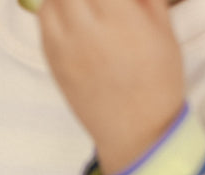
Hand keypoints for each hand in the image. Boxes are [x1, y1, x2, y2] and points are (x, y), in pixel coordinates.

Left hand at [38, 0, 184, 174]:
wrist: (136, 131)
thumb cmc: (157, 79)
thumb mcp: (161, 24)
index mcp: (118, 12)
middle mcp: (84, 25)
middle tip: (100, 2)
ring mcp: (63, 44)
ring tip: (84, 5)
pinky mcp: (52, 60)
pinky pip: (43, 19)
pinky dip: (53, 6)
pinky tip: (71, 11)